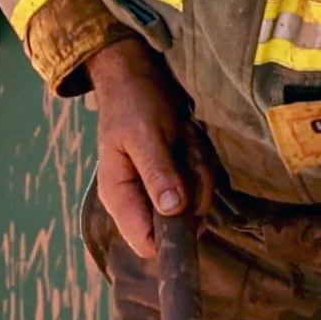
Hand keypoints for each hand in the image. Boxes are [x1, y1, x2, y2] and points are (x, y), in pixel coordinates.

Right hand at [87, 35, 193, 258]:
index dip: (173, 236)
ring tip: (184, 139)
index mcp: (119, 197)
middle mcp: (138, 200)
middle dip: (194, 191)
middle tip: (185, 153)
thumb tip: (172, 212)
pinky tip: (188, 140)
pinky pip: (200, 185)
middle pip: (181, 225)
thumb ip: (158, 173)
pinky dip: (201, 163)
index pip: (147, 243)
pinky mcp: (175, 180)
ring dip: (199, 171)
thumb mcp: (145, 135)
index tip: (191, 204)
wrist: (136, 76)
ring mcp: (159, 191)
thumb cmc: (133, 103)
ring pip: (196, 205)